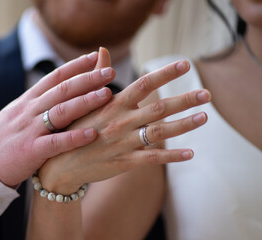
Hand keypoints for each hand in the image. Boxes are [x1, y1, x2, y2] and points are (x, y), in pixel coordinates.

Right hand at [0, 51, 115, 186]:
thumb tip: (60, 89)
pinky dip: (74, 138)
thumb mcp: (19, 112)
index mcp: (29, 100)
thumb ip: (39, 101)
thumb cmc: (6, 137)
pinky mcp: (32, 151)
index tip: (95, 57)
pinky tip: (92, 133)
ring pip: (61, 111)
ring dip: (85, 101)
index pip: (54, 77)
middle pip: (62, 90)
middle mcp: (30, 110)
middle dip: (88, 79)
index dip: (75, 66)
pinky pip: (56, 143)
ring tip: (106, 94)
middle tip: (110, 72)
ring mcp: (31, 130)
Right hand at [38, 58, 210, 193]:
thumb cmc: (73, 127)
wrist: (60, 164)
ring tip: (204, 117)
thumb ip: (96, 76)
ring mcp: (123, 143)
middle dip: (183, 100)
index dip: (164, 74)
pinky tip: (190, 153)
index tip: (184, 65)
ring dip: (183, 125)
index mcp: (112, 105)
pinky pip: (151, 158)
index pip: (142, 84)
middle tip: (206, 94)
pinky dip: (171, 155)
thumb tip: (102, 49)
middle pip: (158, 108)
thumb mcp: (81, 100)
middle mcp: (120, 122)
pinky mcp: (124, 162)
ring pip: (159, 132)